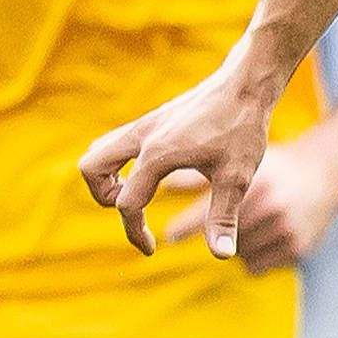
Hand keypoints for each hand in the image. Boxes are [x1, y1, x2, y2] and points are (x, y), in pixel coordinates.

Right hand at [80, 52, 276, 256]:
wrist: (246, 82)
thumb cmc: (242, 127)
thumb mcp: (237, 177)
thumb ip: (224, 217)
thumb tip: (222, 255)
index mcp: (157, 154)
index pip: (127, 204)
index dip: (135, 233)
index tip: (151, 249)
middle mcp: (142, 135)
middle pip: (91, 168)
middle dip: (104, 197)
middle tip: (134, 209)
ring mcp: (144, 124)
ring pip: (99, 150)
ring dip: (106, 177)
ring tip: (138, 193)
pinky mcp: (152, 119)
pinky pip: (116, 141)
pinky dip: (119, 162)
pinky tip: (152, 173)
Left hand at [162, 130, 337, 275]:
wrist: (328, 173)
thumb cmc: (278, 166)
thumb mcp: (246, 162)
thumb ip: (205, 176)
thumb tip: (163, 183)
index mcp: (252, 185)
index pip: (207, 214)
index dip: (185, 227)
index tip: (169, 236)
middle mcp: (268, 208)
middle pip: (222, 238)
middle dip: (218, 232)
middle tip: (225, 221)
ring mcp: (284, 230)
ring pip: (239, 255)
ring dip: (239, 246)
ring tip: (254, 224)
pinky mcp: (296, 249)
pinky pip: (255, 266)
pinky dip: (254, 257)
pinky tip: (265, 236)